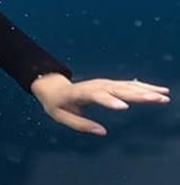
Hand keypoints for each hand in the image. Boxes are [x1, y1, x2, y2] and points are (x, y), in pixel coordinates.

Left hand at [30, 73, 170, 135]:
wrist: (53, 86)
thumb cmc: (56, 103)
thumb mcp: (61, 116)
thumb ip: (80, 124)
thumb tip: (102, 132)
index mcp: (80, 93)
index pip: (96, 96)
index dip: (109, 101)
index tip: (124, 107)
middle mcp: (95, 86)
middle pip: (117, 90)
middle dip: (137, 95)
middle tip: (156, 99)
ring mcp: (103, 83)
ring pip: (126, 86)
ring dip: (146, 90)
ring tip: (164, 95)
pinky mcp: (110, 84)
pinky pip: (129, 85)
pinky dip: (144, 87)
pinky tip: (159, 91)